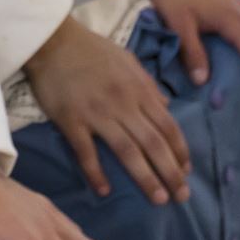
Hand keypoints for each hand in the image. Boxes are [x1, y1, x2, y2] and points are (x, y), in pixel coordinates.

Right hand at [23, 19, 189, 202]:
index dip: (180, 151)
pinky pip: (86, 152)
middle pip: (153, 143)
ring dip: (145, 178)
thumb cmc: (91, 49)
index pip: (167, 125)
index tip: (186, 171)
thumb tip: (167, 105)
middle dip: (171, 172)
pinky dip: (96, 173)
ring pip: (127, 151)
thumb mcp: (127, 59)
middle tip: (182, 196)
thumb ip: (148, 84)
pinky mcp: (71, 120)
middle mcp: (123, 104)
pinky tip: (104, 191)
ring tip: (158, 199)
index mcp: (138, 89)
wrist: (52, 40)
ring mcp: (97, 113)